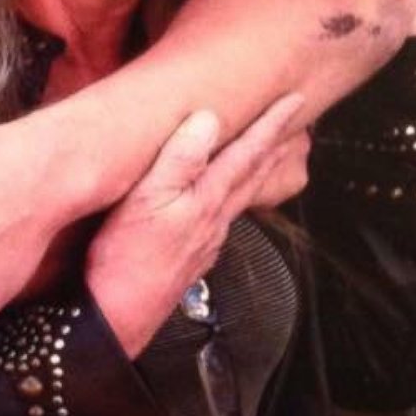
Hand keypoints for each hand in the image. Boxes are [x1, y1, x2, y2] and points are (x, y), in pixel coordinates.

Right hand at [86, 93, 303, 358]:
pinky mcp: (191, 256)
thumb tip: (209, 119)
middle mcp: (214, 219)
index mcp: (206, 199)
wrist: (118, 314)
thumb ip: (178, 159)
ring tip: (271, 152)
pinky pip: (225, 216)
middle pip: (254, 175)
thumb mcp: (145, 199)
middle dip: (276, 145)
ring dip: (260, 170)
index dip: (270, 125)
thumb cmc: (124, 258)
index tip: (295, 101)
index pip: (246, 154)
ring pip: (243, 196)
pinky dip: (236, 196)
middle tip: (298, 122)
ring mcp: (205, 241)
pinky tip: (228, 200)